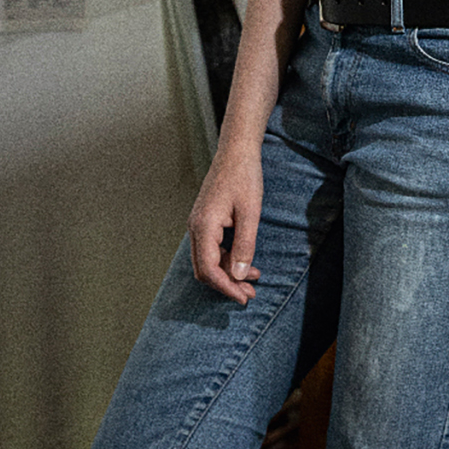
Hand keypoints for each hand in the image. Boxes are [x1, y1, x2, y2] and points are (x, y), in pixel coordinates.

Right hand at [188, 144, 263, 304]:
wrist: (236, 151)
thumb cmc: (244, 177)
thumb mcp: (250, 213)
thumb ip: (245, 245)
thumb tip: (240, 275)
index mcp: (203, 226)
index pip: (208, 269)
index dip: (226, 287)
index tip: (244, 297)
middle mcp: (195, 227)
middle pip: (204, 269)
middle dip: (227, 285)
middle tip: (250, 294)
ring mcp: (198, 224)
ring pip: (208, 260)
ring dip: (228, 273)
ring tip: (252, 281)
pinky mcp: (205, 221)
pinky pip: (211, 249)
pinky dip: (227, 259)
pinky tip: (245, 262)